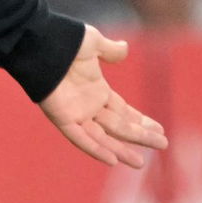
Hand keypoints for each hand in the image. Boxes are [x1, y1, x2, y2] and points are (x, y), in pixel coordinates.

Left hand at [39, 25, 167, 167]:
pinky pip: (80, 137)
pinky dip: (95, 149)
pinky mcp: (62, 116)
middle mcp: (88, 104)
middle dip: (140, 136)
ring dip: (121, 149)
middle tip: (162, 144)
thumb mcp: (92, 43)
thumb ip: (109, 50)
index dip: (141, 120)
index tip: (159, 129)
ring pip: (103, 136)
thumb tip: (124, 48)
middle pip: (118, 125)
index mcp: (96, 89)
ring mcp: (75, 111)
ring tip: (140, 163)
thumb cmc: (64, 39)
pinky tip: (112, 160)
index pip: (123, 110)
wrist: (39, 41)